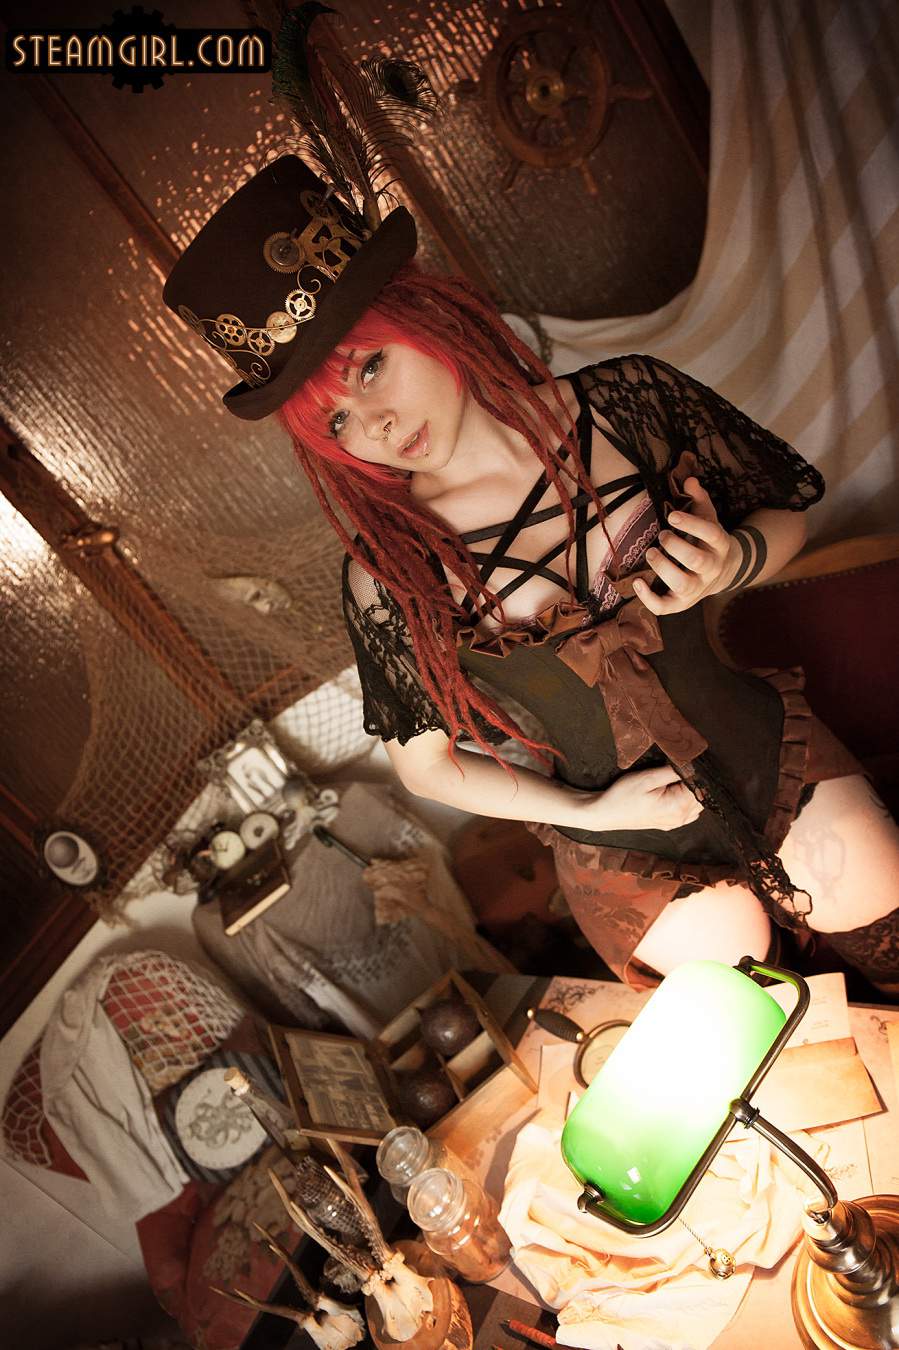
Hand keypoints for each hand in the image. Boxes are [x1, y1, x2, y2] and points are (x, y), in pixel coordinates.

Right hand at [574, 764, 703, 832]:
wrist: (606, 813)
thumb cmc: (623, 796)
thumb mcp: (647, 778)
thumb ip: (673, 772)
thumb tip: (692, 765)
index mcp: (677, 807)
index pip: (700, 785)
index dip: (693, 771)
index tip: (682, 763)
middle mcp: (680, 817)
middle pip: (701, 795)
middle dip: (692, 780)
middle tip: (672, 772)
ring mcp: (675, 822)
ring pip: (696, 802)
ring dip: (689, 790)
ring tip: (669, 781)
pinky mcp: (670, 823)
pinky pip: (688, 810)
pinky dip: (685, 799)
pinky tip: (671, 792)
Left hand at [634, 477, 739, 614]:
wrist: (723, 572)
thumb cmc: (708, 540)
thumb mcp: (709, 517)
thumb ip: (699, 498)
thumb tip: (689, 479)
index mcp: (720, 545)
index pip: (712, 534)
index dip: (692, 524)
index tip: (672, 515)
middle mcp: (711, 569)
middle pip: (697, 560)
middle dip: (675, 547)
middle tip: (662, 536)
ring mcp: (697, 588)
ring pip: (682, 584)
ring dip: (663, 568)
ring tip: (651, 553)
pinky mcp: (681, 603)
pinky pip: (665, 607)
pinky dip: (649, 599)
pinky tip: (637, 583)